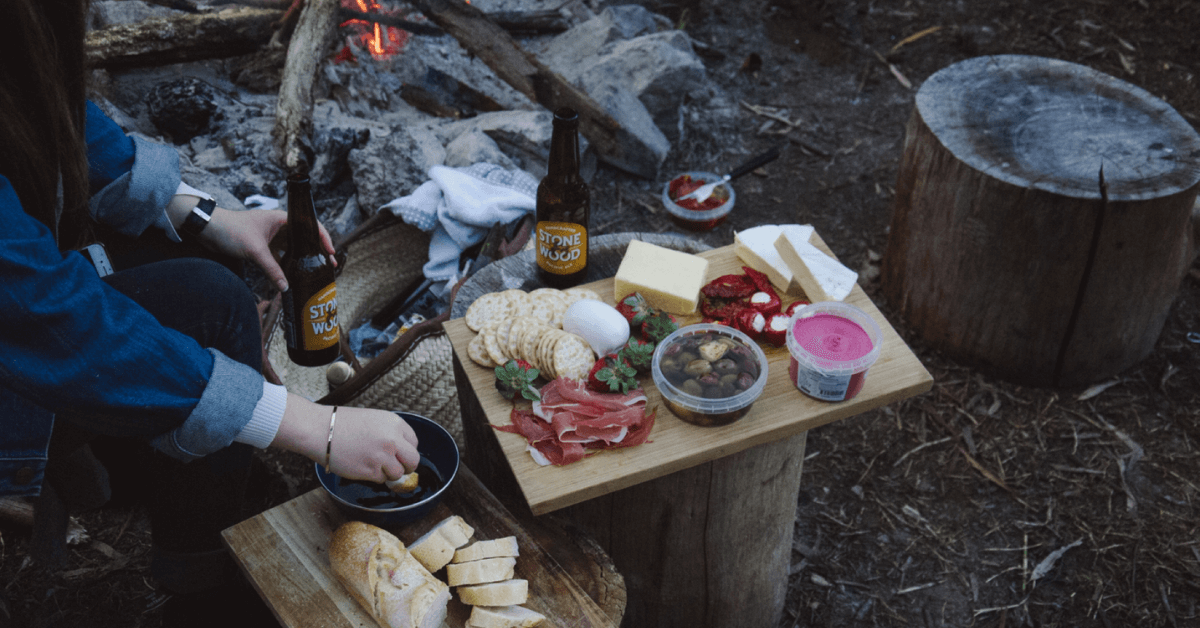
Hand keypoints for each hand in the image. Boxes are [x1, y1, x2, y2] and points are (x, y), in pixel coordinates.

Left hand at [201, 207, 335, 292]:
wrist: (206, 228)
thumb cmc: (230, 230)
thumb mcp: (254, 250)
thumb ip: (271, 269)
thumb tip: (285, 287)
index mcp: (282, 219)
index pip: (311, 225)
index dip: (324, 239)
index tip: (331, 253)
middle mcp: (280, 226)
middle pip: (306, 237)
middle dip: (319, 250)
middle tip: (329, 265)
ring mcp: (272, 236)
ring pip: (295, 247)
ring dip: (305, 257)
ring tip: (317, 270)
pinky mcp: (264, 245)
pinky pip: (282, 255)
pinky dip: (290, 262)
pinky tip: (295, 273)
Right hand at [271, 394, 419, 482]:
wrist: (320, 430)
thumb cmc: (342, 423)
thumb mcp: (374, 419)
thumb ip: (390, 432)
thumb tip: (402, 451)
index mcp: (395, 423)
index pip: (414, 442)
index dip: (406, 450)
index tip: (399, 454)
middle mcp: (392, 439)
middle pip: (413, 461)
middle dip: (406, 466)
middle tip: (396, 467)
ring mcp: (382, 456)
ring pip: (397, 473)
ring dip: (388, 473)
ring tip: (372, 464)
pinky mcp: (371, 470)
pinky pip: (381, 479)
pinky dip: (373, 476)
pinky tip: (361, 465)